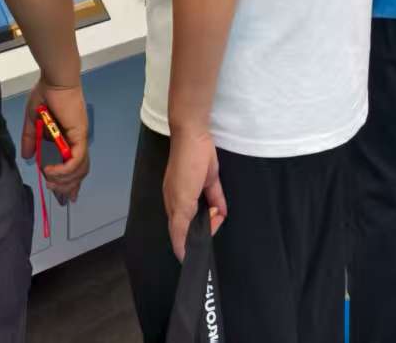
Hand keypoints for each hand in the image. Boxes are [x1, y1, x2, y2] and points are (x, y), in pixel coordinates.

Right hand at [21, 75, 89, 203]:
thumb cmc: (45, 96)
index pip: (75, 166)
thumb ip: (31, 140)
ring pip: (79, 169)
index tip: (64, 198)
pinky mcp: (79, 135)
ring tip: (50, 181)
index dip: (71, 183)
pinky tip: (50, 170)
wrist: (54, 80)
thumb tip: (27, 158)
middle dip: (67, 187)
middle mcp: (77, 141)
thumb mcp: (33, 121)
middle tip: (54, 191)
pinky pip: (76, 160)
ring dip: (64, 180)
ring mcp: (80, 138)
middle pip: (80, 172)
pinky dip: (64, 169)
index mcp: (68, 138)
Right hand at [164, 127, 226, 261]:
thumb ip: (181, 226)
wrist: (194, 136)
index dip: (186, 248)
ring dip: (212, 218)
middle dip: (203, 232)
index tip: (197, 260)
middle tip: (212, 232)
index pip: (178, 235)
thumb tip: (183, 249)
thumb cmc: (184, 169)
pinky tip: (222, 212)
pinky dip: (219, 206)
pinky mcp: (209, 180)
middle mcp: (184, 201)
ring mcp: (197, 190)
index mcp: (173, 207)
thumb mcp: (181, 201)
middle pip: (193, 225)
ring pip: (205, 213)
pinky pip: (215, 198)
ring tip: (217, 218)